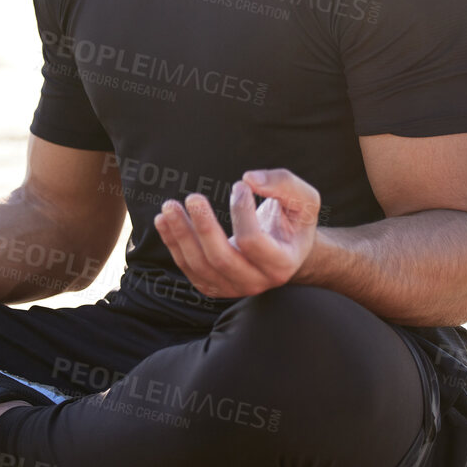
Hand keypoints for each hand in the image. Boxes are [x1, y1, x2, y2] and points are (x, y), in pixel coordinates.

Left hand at [153, 168, 320, 298]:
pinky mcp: (213, 285)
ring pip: (199, 265)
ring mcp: (232, 288)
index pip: (253, 241)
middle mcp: (257, 282)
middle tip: (192, 197)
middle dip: (203, 227)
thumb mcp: (303, 199)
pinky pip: (188, 267)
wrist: (285, 249)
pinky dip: (173, 244)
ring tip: (169, 207)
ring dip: (181, 235)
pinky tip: (163, 220)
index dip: (242, 211)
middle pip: (222, 259)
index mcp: (282, 263)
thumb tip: (249, 179)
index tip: (239, 185)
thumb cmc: (293, 220)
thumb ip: (283, 183)